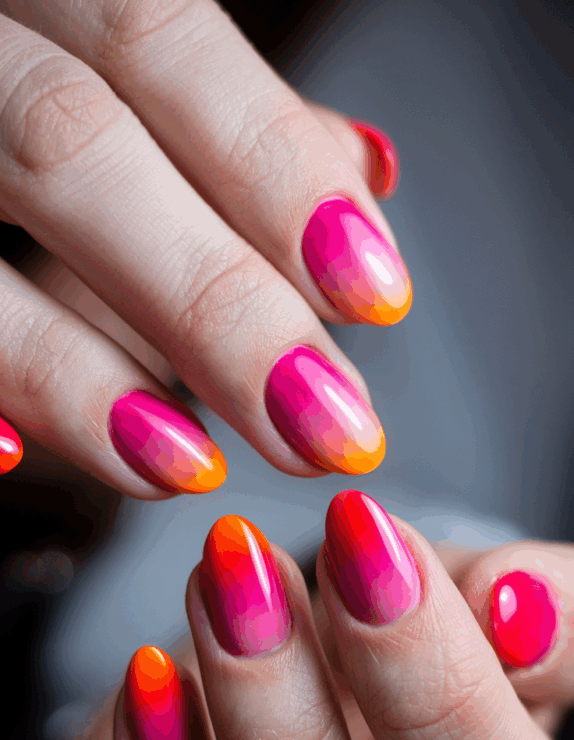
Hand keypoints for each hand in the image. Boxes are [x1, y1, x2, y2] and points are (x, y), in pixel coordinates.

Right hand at [0, 0, 406, 490]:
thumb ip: (224, 122)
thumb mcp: (116, 71)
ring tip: (184, 463)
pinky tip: (16, 456)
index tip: (373, 293)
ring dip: (77, 375)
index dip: (270, 168)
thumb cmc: (17, 101)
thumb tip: (359, 176)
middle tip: (314, 418)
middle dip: (210, 300)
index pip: (154, 37)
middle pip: (67, 147)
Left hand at [52, 494, 573, 739]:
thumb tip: (522, 607)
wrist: (264, 648)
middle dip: (369, 710)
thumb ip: (515, 593)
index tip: (377, 540)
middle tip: (292, 565)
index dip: (458, 695)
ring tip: (219, 594)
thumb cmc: (378, 621)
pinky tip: (152, 683)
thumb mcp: (454, 584)